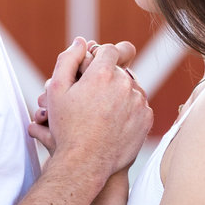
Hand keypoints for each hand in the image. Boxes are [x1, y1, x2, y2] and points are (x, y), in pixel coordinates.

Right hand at [28, 38, 150, 176]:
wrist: (86, 162)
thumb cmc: (67, 127)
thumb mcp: (57, 90)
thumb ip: (68, 59)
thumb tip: (81, 42)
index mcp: (103, 73)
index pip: (109, 49)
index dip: (99, 57)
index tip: (92, 69)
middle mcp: (125, 83)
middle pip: (120, 69)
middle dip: (108, 77)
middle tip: (92, 96)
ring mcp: (139, 101)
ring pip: (130, 87)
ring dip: (119, 93)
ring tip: (101, 112)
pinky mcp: (147, 117)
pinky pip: (139, 105)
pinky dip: (129, 110)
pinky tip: (112, 122)